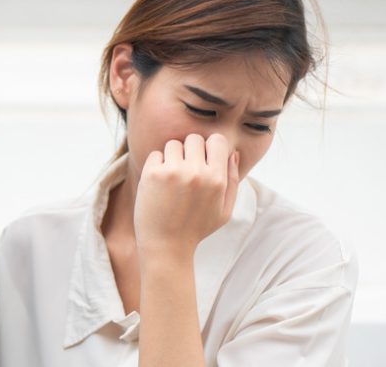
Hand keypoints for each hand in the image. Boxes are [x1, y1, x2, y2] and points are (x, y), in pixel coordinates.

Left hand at [133, 133, 239, 259]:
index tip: (203, 160)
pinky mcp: (152, 174)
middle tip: (185, 171)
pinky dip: (156, 165)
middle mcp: (197, 173)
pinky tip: (159, 183)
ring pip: (173, 144)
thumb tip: (232, 153)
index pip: (217, 140)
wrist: (166, 246)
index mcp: (217, 180)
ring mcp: (173, 172)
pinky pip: (156, 154)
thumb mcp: (224, 210)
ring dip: (172, 157)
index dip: (210, 147)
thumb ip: (231, 180)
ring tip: (172, 179)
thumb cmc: (196, 228)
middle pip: (194, 139)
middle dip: (190, 151)